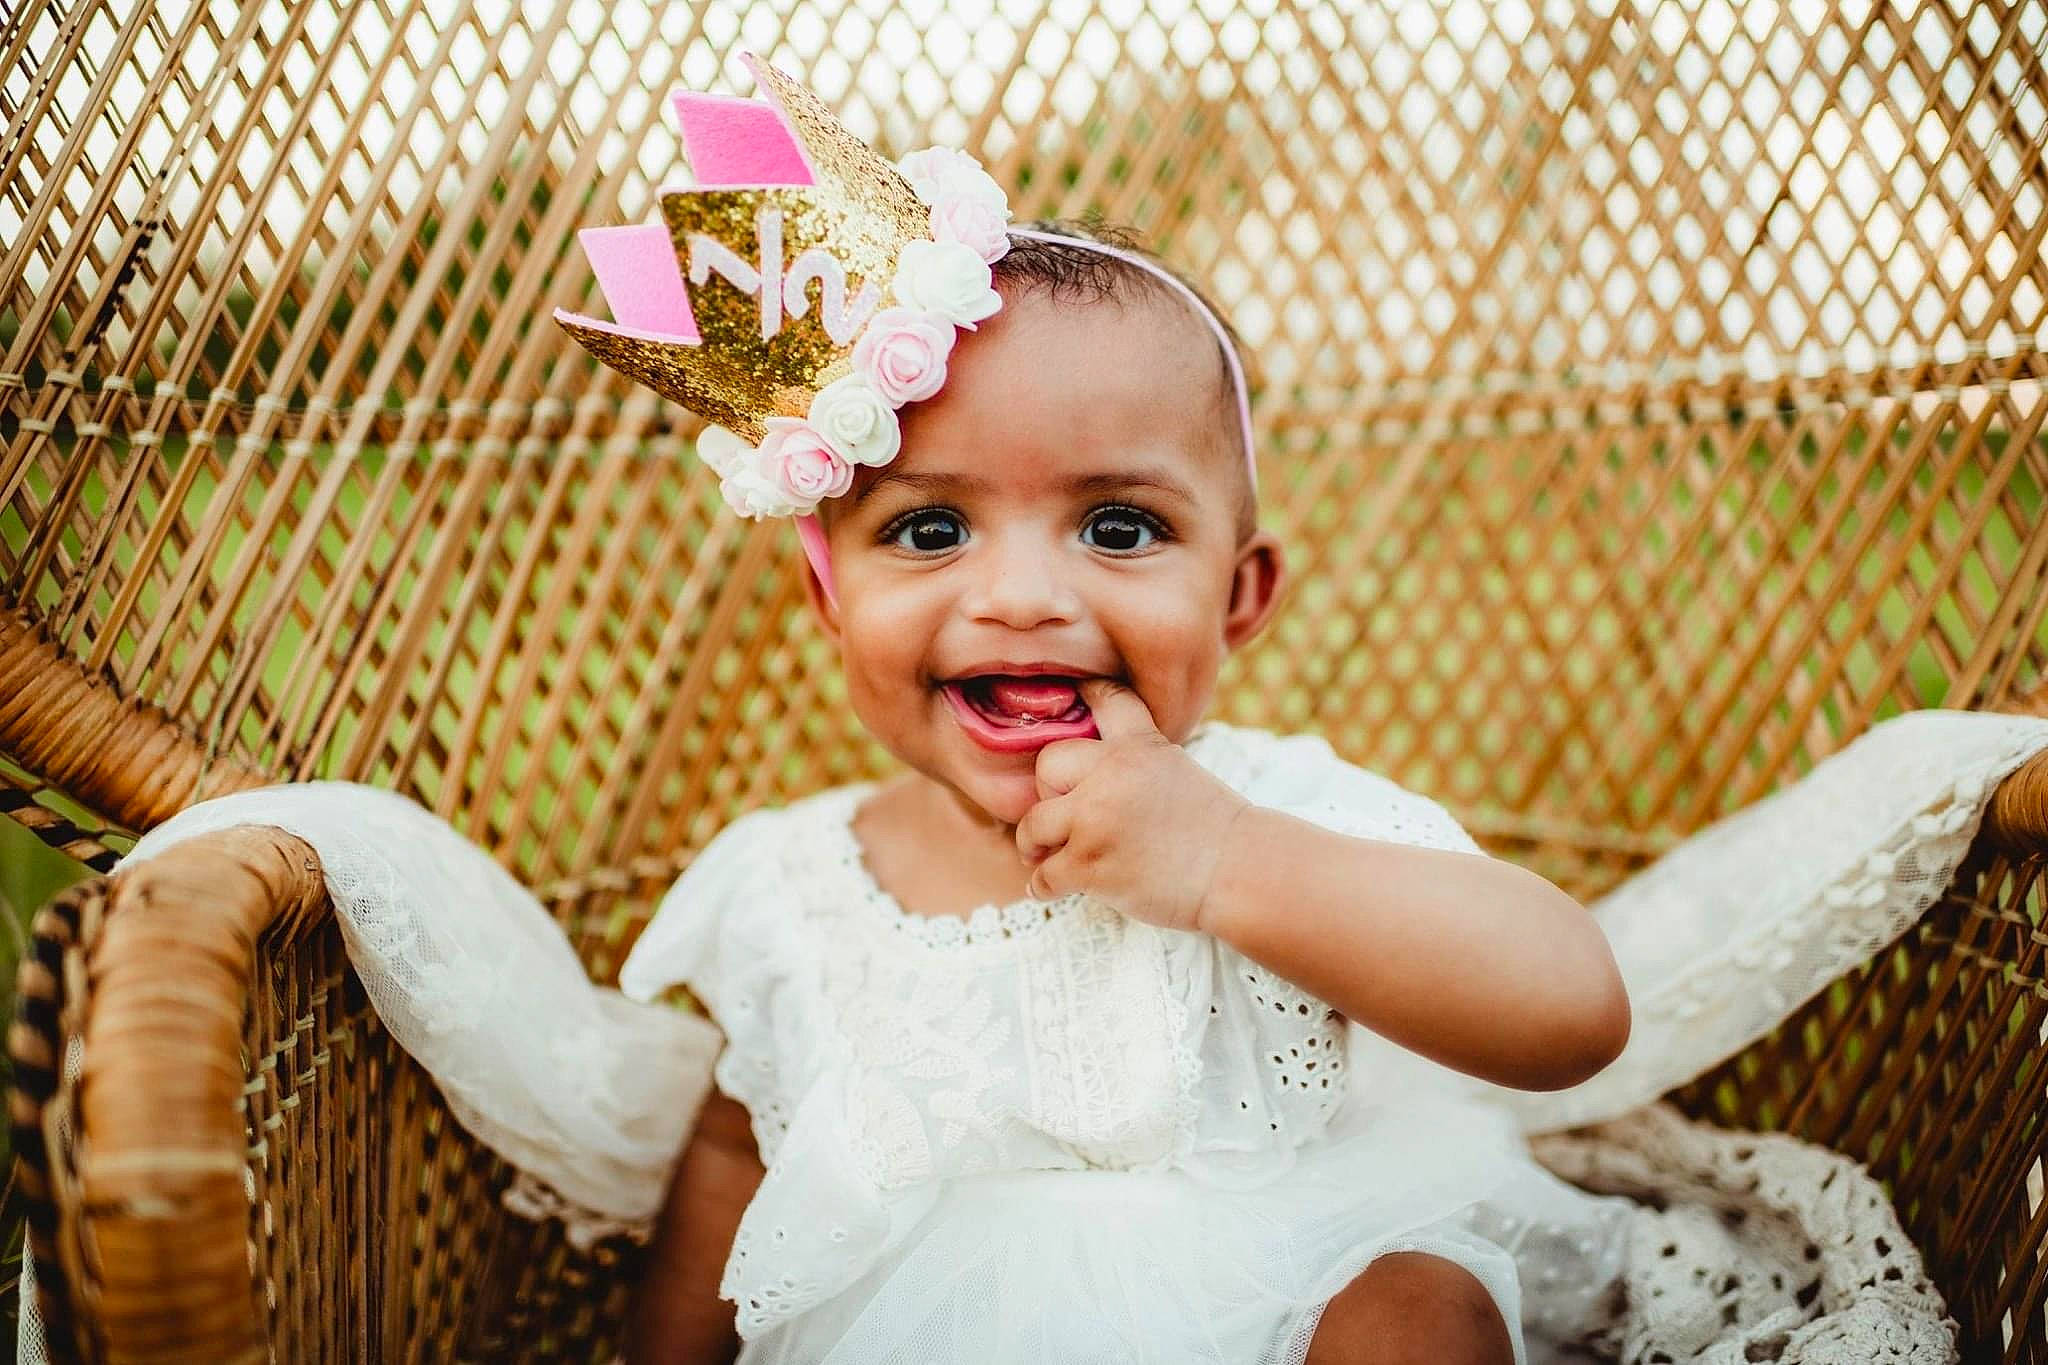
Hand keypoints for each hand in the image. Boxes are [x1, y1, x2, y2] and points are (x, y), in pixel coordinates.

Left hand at [1015, 679, 1251, 933]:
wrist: (1239, 872)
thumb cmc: (1212, 830)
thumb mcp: (1177, 770)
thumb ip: (1135, 760)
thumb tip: (1087, 775)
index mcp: (1139, 746)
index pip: (1104, 699)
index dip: (1086, 693)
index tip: (1076, 693)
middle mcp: (1111, 773)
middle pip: (1046, 765)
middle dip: (1049, 794)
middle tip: (1066, 819)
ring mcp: (1096, 819)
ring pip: (1032, 826)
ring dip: (1035, 846)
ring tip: (1049, 857)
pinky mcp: (1090, 865)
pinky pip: (1042, 876)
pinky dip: (1044, 888)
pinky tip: (1054, 888)